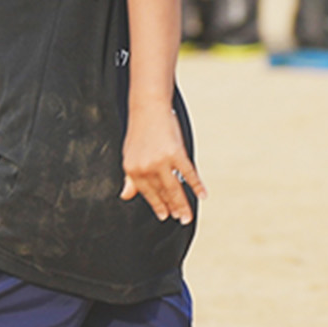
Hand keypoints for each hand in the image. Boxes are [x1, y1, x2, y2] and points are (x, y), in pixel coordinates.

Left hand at [120, 107, 205, 222]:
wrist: (148, 107)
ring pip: (174, 189)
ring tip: (187, 216)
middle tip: (180, 219)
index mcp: (132, 170)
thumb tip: (125, 195)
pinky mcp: (175, 153)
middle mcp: (145, 168)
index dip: (157, 206)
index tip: (164, 215)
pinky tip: (202, 195)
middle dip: (172, 209)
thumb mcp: (129, 155)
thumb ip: (130, 177)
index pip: (147, 193)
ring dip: (182, 204)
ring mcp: (160, 161)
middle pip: (162, 194)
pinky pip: (188, 174)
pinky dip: (197, 186)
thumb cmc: (140, 131)